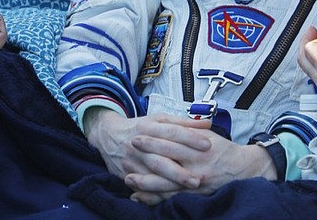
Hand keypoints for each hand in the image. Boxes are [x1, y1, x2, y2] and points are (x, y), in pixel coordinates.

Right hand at [84, 109, 211, 188]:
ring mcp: (132, 162)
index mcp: (149, 127)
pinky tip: (172, 197)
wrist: (109, 135)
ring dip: (170, 184)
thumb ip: (184, 123)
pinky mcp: (127, 175)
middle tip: (199, 178)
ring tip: (189, 189)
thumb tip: (207, 124)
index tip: (208, 145)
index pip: (172, 132)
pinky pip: (143, 187)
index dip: (190, 138)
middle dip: (180, 170)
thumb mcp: (159, 119)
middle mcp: (139, 145)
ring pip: (152, 176)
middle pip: (160, 158)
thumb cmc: (140, 127)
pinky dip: (157, 193)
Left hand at [127, 128, 275, 205]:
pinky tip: (139, 196)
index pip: (172, 142)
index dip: (153, 139)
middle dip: (146, 157)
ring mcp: (195, 182)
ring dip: (145, 182)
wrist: (244, 169)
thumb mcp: (209, 136)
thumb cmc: (224, 150)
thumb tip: (171, 124)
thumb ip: (190, 130)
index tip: (138, 135)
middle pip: (166, 161)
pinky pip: (171, 198)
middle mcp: (197, 166)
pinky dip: (154, 198)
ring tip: (128, 178)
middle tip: (128, 153)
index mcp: (200, 147)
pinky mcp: (194, 195)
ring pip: (165, 184)